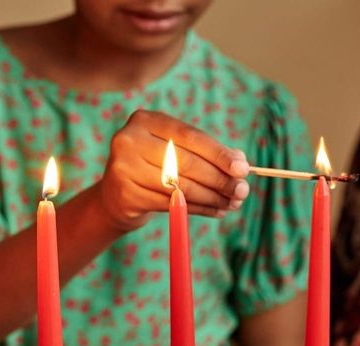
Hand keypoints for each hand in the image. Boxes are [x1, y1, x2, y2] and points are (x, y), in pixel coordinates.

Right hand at [95, 109, 250, 230]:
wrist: (117, 195)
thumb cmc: (154, 166)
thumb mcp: (177, 151)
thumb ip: (207, 153)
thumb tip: (241, 163)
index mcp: (146, 120)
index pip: (190, 136)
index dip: (218, 153)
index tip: (243, 168)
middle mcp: (130, 140)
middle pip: (186, 162)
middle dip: (219, 179)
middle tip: (242, 191)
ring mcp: (124, 168)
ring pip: (180, 186)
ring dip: (212, 197)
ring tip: (232, 203)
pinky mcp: (126, 195)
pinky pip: (172, 204)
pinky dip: (198, 209)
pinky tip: (215, 210)